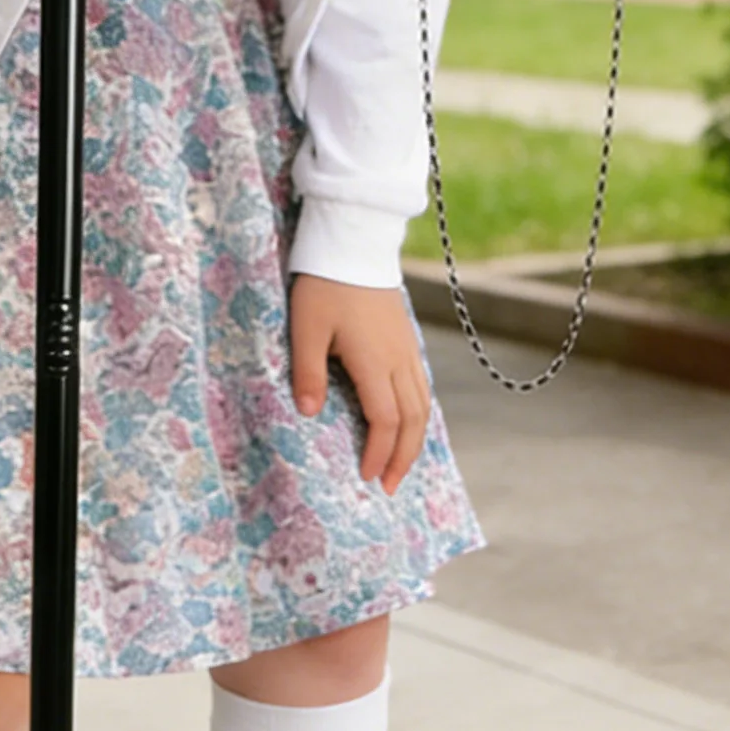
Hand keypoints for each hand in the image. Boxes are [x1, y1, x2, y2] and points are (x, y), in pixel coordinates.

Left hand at [288, 274, 431, 496]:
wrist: (355, 243)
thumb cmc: (325, 285)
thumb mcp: (306, 328)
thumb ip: (308, 372)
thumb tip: (309, 414)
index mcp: (374, 362)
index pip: (385, 420)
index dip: (379, 452)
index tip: (368, 477)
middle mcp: (399, 360)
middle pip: (413, 420)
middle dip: (404, 458)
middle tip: (391, 487)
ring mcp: (407, 349)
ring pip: (424, 404)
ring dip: (415, 439)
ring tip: (402, 464)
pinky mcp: (407, 339)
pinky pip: (423, 386)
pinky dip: (420, 413)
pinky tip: (409, 422)